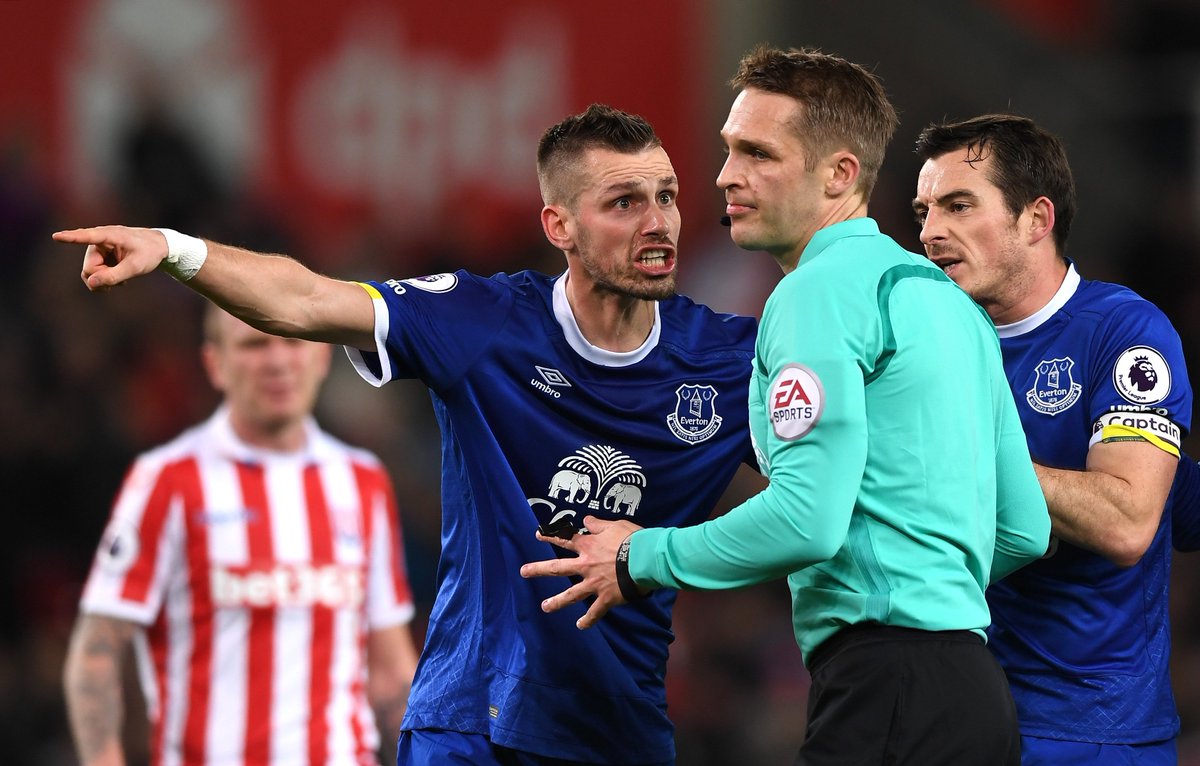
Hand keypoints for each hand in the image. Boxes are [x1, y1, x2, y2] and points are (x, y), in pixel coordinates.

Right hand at [53, 225, 169, 291]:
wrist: (159, 247)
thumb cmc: (149, 253)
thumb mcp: (135, 268)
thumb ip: (114, 276)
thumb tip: (90, 282)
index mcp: (110, 235)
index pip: (87, 237)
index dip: (71, 238)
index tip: (56, 236)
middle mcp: (100, 240)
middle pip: (89, 267)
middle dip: (102, 278)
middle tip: (121, 282)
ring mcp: (99, 248)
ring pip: (90, 272)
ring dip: (103, 280)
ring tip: (122, 281)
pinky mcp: (100, 255)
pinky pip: (94, 272)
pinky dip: (105, 279)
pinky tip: (120, 279)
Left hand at [521, 515, 642, 629]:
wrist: (646, 559)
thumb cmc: (633, 539)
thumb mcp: (615, 525)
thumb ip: (598, 525)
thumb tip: (585, 521)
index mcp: (588, 546)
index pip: (566, 540)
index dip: (551, 537)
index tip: (538, 535)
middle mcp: (586, 565)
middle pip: (558, 568)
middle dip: (539, 569)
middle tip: (523, 572)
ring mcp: (594, 584)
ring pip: (571, 595)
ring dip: (557, 602)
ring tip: (545, 607)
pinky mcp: (606, 598)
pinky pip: (595, 612)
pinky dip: (588, 620)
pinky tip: (580, 626)